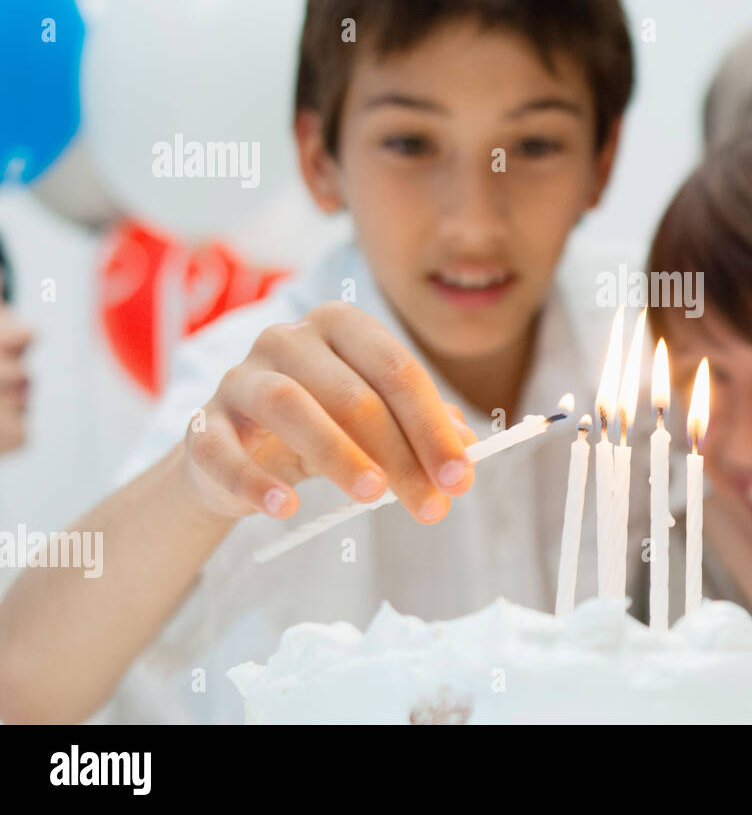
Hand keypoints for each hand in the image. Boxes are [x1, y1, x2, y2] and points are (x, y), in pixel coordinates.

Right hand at [182, 301, 475, 523]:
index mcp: (340, 326)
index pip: (398, 371)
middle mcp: (287, 339)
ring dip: (337, 454)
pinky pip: (224, 450)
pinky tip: (286, 507)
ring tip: (372, 496)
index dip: (434, 427)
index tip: (461, 478)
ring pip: (291, 405)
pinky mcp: (202, 424)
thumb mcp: (373, 421)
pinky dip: (255, 480)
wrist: (232, 451)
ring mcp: (240, 377)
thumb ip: (420, 426)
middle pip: (354, 394)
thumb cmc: (319, 426)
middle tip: (432, 506)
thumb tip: (469, 445)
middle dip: (401, 454)